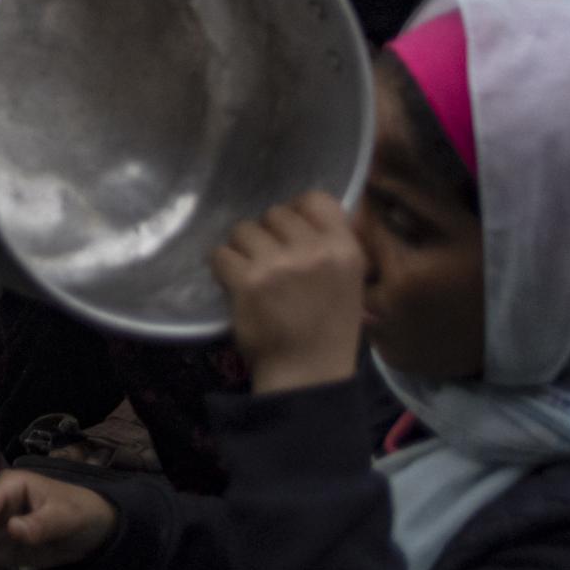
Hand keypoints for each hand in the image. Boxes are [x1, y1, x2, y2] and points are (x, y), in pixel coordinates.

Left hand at [213, 191, 368, 394]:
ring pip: (243, 230)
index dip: (297, 211)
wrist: (308, 371)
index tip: (291, 234)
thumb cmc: (328, 326)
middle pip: (274, 213)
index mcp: (346, 250)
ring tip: (255, 276)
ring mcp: (279, 265)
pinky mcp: (247, 281)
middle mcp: (314, 252)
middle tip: (272, 263)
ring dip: (243, 250)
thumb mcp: (349, 280)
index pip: (315, 198)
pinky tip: (237, 286)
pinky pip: (221, 254)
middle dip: (267, 235)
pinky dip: (223, 269)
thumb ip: (330, 244)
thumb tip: (300, 209)